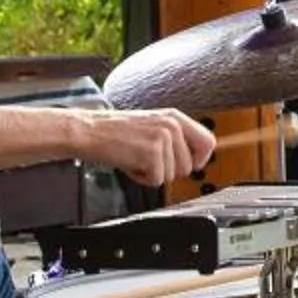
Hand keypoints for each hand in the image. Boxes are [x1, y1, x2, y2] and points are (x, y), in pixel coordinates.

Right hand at [86, 108, 216, 187]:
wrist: (88, 131)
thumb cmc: (115, 133)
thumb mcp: (152, 127)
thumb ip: (174, 139)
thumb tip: (193, 161)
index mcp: (174, 117)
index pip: (208, 141)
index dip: (200, 160)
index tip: (190, 165)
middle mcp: (172, 125)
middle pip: (189, 167)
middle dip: (168, 171)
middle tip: (148, 160)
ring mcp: (163, 138)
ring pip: (172, 176)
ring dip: (153, 174)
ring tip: (136, 158)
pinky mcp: (151, 153)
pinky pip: (156, 180)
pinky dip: (142, 179)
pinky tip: (130, 164)